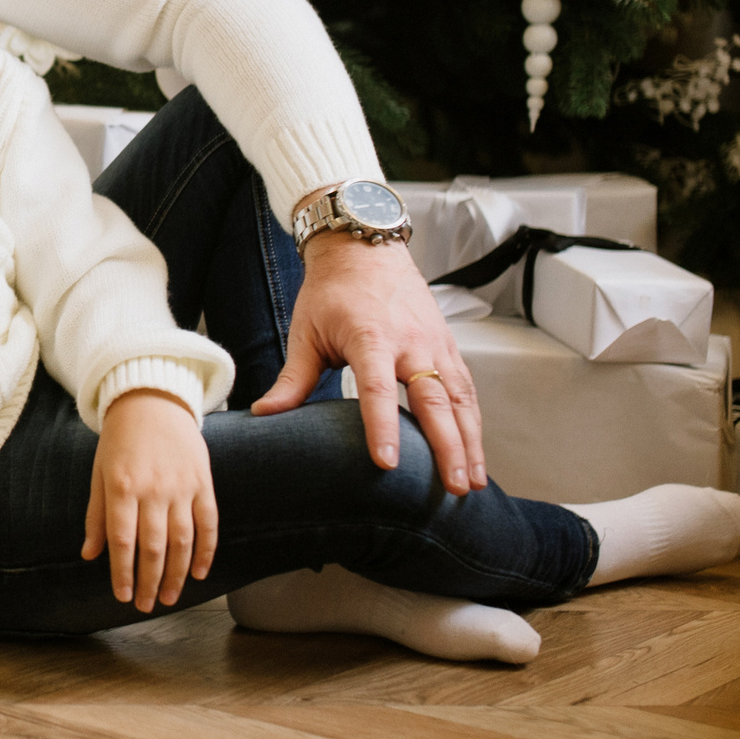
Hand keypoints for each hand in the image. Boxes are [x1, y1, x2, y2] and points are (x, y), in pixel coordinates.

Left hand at [82, 389, 216, 611]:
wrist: (153, 401)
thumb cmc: (120, 441)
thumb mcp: (99, 473)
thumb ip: (96, 515)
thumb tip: (90, 555)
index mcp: (122, 487)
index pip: (122, 541)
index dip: (122, 572)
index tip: (122, 596)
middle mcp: (153, 489)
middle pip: (154, 547)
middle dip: (150, 582)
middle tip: (146, 605)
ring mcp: (182, 486)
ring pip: (183, 541)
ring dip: (177, 574)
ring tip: (170, 597)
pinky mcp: (203, 483)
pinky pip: (208, 523)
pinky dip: (206, 551)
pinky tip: (198, 573)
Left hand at [251, 232, 487, 493]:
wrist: (365, 248)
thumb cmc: (331, 292)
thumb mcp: (306, 332)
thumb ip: (292, 378)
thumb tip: (264, 414)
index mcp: (370, 337)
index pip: (377, 389)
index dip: (382, 427)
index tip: (387, 464)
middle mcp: (411, 342)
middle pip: (435, 401)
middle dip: (447, 447)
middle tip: (453, 489)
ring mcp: (435, 344)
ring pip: (460, 399)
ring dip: (470, 442)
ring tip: (471, 485)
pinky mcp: (448, 346)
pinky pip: (465, 389)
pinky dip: (473, 423)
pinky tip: (474, 453)